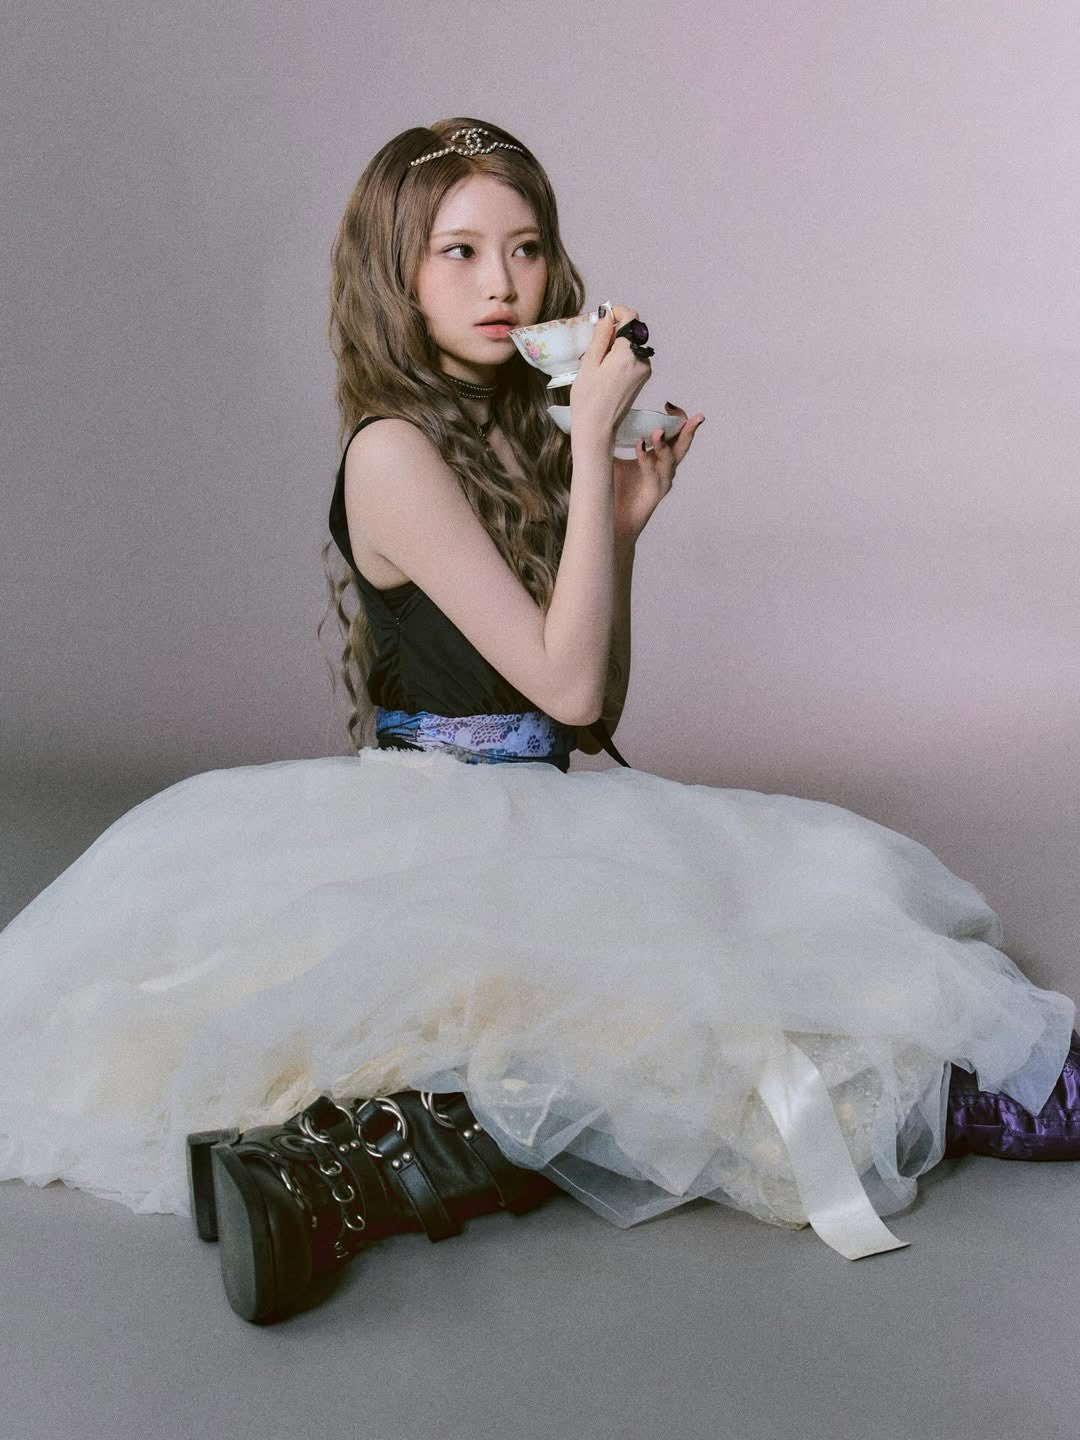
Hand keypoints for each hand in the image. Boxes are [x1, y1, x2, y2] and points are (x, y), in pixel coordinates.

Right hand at [570, 304, 651, 439]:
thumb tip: (608, 316)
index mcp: (628, 354)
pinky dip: (621, 357)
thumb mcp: (589, 364)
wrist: (597, 429)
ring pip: (632, 345)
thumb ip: (600, 336)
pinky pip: (633, 358)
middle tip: (594, 344)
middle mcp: (642, 361)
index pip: (631, 318)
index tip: (604, 317)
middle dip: (614, 331)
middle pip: (632, 331)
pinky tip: (605, 371)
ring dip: (616, 345)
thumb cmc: (588, 400)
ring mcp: (644, 371)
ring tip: (597, 362)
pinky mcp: (642, 379)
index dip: (617, 312)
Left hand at [613, 401, 704, 543]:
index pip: (675, 434)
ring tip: (657, 431)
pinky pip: (652, 471)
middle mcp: (665, 467)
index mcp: (659, 456)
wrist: (613, 517)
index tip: (667, 404)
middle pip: (683, 445)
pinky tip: (639, 446)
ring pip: (670, 458)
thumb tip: (596, 419)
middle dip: (689, 429)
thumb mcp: (612, 458)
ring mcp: (663, 479)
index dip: (675, 418)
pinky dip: (645, 458)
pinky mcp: (655, 491)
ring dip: (663, 443)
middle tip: (695, 416)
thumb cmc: (615, 488)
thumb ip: (611, 440)